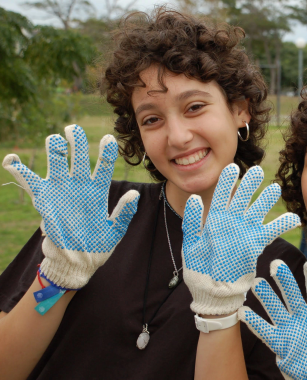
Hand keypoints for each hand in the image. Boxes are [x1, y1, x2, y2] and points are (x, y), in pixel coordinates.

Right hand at [2, 125, 139, 289]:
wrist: (76, 260)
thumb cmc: (99, 246)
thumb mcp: (115, 231)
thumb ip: (124, 213)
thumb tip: (135, 193)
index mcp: (98, 190)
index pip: (104, 165)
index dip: (106, 152)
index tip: (108, 138)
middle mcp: (79, 184)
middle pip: (78, 156)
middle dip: (76, 141)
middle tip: (73, 129)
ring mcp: (60, 188)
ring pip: (56, 161)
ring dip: (53, 149)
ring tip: (54, 140)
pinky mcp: (43, 197)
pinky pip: (29, 180)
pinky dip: (18, 168)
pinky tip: (12, 159)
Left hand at [182, 164, 300, 314]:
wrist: (213, 292)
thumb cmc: (199, 269)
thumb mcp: (191, 245)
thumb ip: (192, 222)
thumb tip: (194, 198)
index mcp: (215, 220)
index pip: (221, 196)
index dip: (227, 181)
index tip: (233, 167)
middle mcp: (232, 223)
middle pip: (243, 199)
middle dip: (250, 184)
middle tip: (258, 170)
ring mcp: (245, 232)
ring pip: (258, 211)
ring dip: (266, 200)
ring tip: (274, 188)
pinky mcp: (255, 244)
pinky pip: (271, 231)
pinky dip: (282, 224)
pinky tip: (293, 218)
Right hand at [239, 260, 306, 379]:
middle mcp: (301, 316)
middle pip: (291, 294)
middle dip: (285, 280)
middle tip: (277, 264)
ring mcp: (288, 328)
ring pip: (275, 308)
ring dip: (267, 297)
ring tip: (258, 283)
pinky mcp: (279, 343)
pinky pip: (265, 331)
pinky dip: (254, 323)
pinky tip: (244, 312)